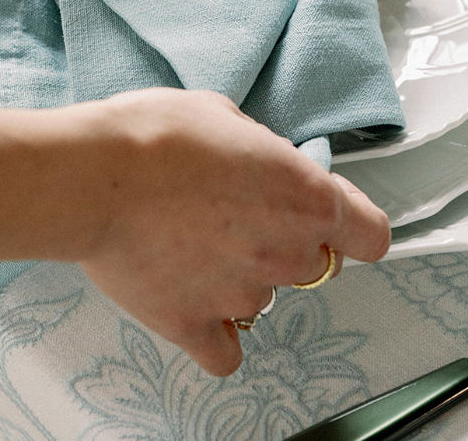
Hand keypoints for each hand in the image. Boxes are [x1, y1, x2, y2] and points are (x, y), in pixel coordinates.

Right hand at [73, 89, 390, 375]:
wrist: (96, 175)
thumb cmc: (156, 134)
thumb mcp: (226, 115)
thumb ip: (262, 151)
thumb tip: (261, 165)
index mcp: (305, 195)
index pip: (371, 234)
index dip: (354, 223)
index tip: (336, 216)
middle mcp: (285, 252)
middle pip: (315, 265)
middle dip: (288, 241)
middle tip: (239, 213)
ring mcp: (243, 295)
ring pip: (266, 300)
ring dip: (244, 277)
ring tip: (195, 241)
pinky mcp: (194, 326)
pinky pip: (224, 353)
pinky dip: (214, 333)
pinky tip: (194, 298)